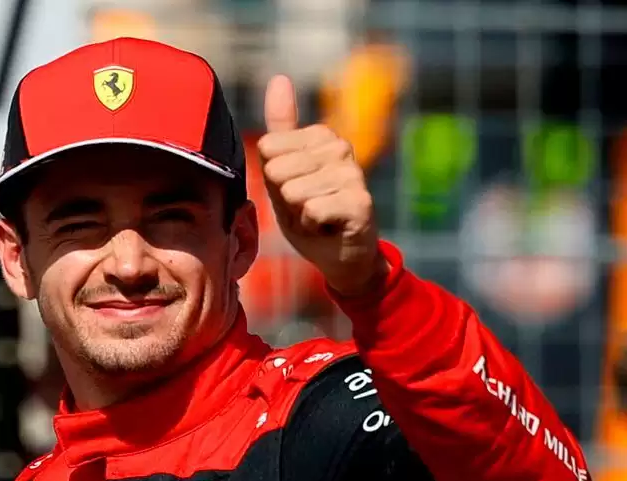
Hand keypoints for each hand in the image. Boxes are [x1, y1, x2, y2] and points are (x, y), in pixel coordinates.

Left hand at [257, 74, 387, 296]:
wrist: (342, 257)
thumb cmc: (310, 215)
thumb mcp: (285, 173)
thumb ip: (280, 130)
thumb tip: (279, 78)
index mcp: (321, 135)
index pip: (266, 149)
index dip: (273, 181)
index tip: (294, 191)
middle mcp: (340, 147)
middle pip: (276, 170)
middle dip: (284, 199)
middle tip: (307, 208)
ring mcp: (353, 173)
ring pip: (292, 192)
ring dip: (299, 215)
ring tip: (318, 218)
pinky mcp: (360, 201)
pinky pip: (310, 210)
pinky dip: (311, 227)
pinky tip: (328, 227)